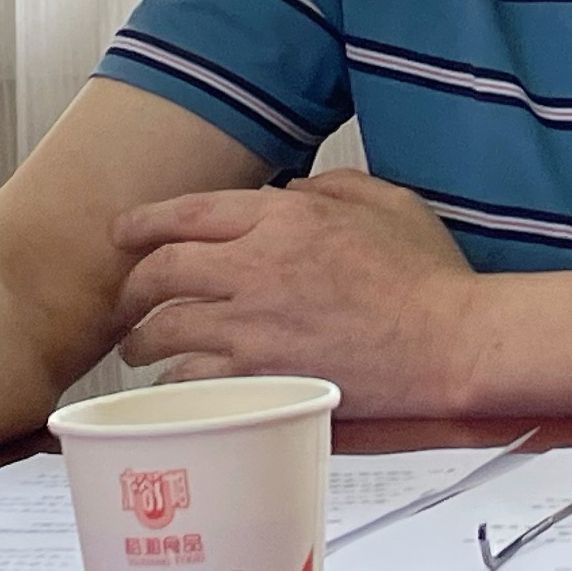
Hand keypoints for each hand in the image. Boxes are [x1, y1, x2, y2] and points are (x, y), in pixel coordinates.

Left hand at [111, 170, 483, 413]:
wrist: (448, 344)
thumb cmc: (427, 276)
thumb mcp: (385, 201)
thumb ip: (330, 186)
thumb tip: (292, 189)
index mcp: (284, 218)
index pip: (188, 213)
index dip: (144, 222)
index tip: (123, 233)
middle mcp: (257, 269)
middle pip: (161, 272)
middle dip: (134, 286)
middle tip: (130, 298)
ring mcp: (255, 330)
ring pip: (165, 331)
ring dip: (143, 340)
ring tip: (141, 348)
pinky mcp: (263, 380)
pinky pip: (193, 381)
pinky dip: (176, 381)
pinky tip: (178, 384)